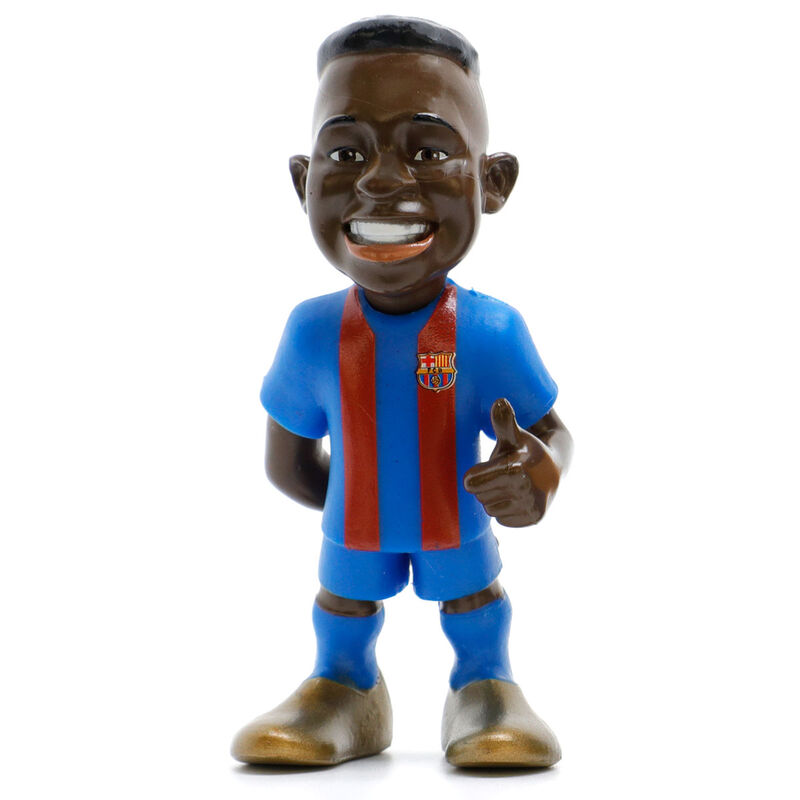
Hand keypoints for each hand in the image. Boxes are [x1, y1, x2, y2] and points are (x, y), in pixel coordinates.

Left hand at [463, 398, 560, 526]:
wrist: (555, 468)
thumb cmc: (525, 449)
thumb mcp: (514, 436)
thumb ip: (504, 422)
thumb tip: (500, 402)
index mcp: (517, 467)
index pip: (472, 481)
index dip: (473, 475)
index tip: (476, 471)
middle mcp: (527, 488)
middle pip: (480, 496)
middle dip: (486, 485)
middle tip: (501, 475)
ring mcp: (532, 506)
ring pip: (490, 510)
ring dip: (494, 498)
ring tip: (510, 485)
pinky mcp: (534, 519)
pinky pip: (501, 520)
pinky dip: (505, 511)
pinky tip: (517, 498)